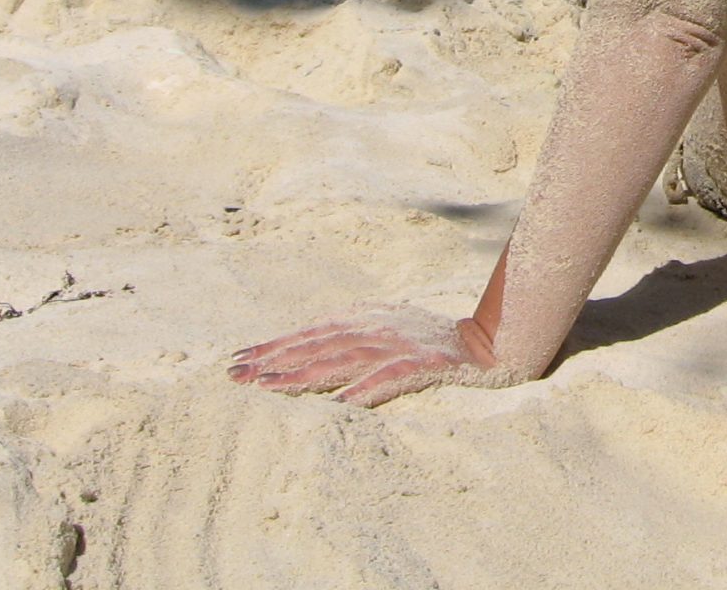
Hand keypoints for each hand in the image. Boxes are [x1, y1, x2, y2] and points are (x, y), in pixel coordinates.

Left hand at [228, 305, 510, 407]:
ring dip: (303, 374)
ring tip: (268, 388)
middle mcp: (378, 328)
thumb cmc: (435, 340)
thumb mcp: (389, 330)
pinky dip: (362, 391)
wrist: (492, 341)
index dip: (274, 346)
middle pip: (317, 345)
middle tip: (234, 375)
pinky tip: (337, 407)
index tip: (237, 360)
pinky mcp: (424, 363)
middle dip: (273, 360)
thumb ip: (354, 337)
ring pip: (342, 359)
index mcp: (368, 319)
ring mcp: (400, 345)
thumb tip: (309, 350)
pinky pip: (388, 378)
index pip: (311, 333)